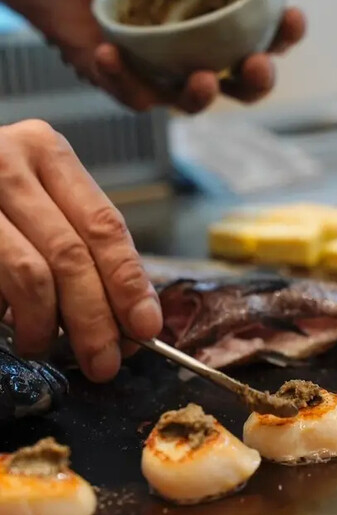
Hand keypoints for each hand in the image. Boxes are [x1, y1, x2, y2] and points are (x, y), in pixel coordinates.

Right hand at [0, 120, 161, 380]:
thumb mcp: (41, 203)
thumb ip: (84, 246)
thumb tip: (131, 317)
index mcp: (46, 151)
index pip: (103, 223)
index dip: (128, 282)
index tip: (145, 328)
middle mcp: (5, 162)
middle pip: (69, 254)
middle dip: (94, 319)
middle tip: (104, 363)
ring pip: (28, 275)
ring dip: (45, 326)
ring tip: (43, 345)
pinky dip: (5, 316)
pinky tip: (7, 324)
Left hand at [53, 0, 305, 111]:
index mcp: (227, 32)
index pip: (269, 40)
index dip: (286, 34)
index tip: (293, 16)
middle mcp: (205, 63)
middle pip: (244, 87)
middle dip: (257, 82)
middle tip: (256, 64)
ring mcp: (168, 82)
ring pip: (193, 103)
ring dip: (201, 95)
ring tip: (203, 79)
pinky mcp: (130, 89)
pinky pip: (131, 92)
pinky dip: (120, 74)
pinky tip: (109, 52)